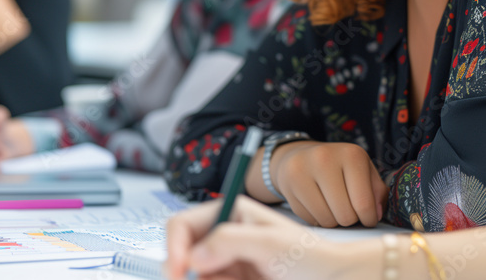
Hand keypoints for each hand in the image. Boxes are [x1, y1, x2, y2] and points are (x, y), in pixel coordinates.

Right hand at [165, 195, 371, 279]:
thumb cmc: (311, 257)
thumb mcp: (270, 244)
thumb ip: (229, 241)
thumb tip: (193, 255)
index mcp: (230, 213)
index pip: (183, 225)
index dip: (173, 248)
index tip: (178, 272)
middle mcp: (224, 236)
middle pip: (183, 255)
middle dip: (184, 271)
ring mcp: (227, 262)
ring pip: (197, 275)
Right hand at [272, 141, 387, 227]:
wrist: (298, 156)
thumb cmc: (338, 166)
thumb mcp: (363, 170)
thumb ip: (376, 191)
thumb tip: (376, 214)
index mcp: (351, 154)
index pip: (363, 203)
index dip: (369, 218)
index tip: (367, 217)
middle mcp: (324, 159)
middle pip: (345, 215)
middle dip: (350, 219)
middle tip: (347, 208)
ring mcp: (303, 172)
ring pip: (328, 221)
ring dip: (334, 220)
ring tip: (332, 205)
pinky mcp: (289, 187)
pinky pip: (311, 220)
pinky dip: (318, 219)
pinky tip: (317, 204)